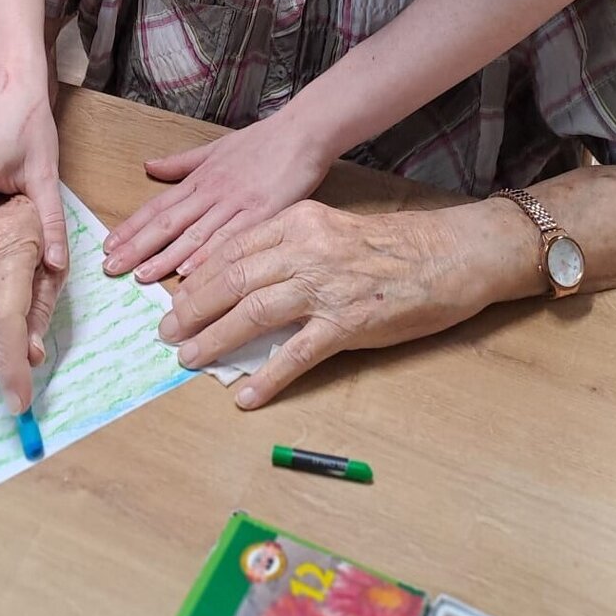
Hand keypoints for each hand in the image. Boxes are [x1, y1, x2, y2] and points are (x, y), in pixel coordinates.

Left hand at [103, 113, 332, 283]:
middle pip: (168, 223)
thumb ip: (181, 162)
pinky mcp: (263, 214)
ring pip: (195, 234)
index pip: (158, 206)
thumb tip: (149, 166)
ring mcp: (236, 204)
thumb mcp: (215, 147)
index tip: (108, 246)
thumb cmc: (262, 141)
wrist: (302, 132)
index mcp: (201, 179)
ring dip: (166, 257)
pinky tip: (191, 272)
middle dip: (137, 247)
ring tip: (141, 276)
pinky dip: (209, 256)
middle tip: (111, 268)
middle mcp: (212, 192)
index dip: (131, 227)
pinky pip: (231, 238)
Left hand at [158, 201, 483, 406]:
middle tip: (166, 330)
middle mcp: (306, 248)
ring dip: (214, 339)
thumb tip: (243, 280)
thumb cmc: (392, 244)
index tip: (174, 295)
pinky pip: (296, 353)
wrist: (449, 254)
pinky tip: (246, 395)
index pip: (232, 247)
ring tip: (188, 358)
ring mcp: (325, 286)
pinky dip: (267, 376)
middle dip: (192, 307)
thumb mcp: (331, 228)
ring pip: (253, 312)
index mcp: (298, 220)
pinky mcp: (348, 323)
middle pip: (232, 278)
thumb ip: (289, 247)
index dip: (198, 275)